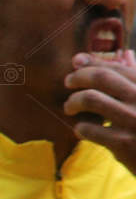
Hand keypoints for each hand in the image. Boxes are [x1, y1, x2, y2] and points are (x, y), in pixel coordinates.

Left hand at [64, 49, 135, 170]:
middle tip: (68, 82)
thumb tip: (115, 54)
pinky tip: (81, 130)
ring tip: (69, 108)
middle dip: (79, 77)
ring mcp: (134, 121)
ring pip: (91, 99)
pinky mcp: (123, 143)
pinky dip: (80, 128)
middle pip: (101, 77)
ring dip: (73, 101)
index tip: (76, 63)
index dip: (92, 63)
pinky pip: (89, 129)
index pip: (117, 67)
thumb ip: (132, 77)